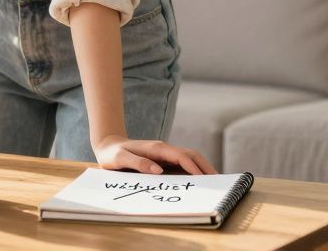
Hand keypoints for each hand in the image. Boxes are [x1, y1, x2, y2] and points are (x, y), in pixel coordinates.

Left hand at [92, 134, 217, 174]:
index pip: (181, 156)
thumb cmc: (112, 153)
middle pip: (191, 155)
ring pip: (190, 158)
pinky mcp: (164, 160)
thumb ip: (137, 162)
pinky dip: (195, 170)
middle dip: (205, 166)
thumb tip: (158, 170)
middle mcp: (164, 149)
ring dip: (203, 168)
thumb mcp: (119, 158)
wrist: (108, 145)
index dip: (193, 167)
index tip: (203, 179)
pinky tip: (200, 180)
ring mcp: (165, 154)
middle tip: (218, 181)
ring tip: (214, 182)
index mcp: (156, 148)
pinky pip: (183, 164)